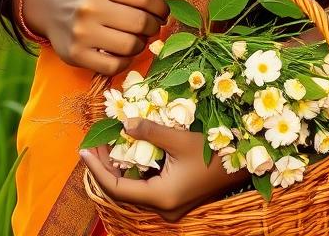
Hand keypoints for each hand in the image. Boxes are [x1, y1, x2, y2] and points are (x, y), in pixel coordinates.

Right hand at [26, 0, 180, 73]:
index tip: (162, 11)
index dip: (161, 6)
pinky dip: (126, 60)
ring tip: (136, 38)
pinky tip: (122, 51)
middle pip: (140, 22)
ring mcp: (81, 33)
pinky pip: (115, 65)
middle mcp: (89, 7)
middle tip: (151, 26)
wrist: (52, 9)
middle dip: (154, 26)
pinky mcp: (76, 55)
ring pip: (130, 45)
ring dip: (141, 44)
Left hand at [80, 117, 248, 222]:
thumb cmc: (215, 150)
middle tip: (92, 143)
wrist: (245, 163)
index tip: (83, 150)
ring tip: (106, 143)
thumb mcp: (179, 137)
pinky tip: (129, 149)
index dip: (96, 169)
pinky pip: (146, 185)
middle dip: (105, 166)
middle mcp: (162, 206)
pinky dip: (134, 168)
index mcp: (161, 197)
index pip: (116, 187)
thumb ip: (149, 131)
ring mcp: (169, 204)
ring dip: (119, 166)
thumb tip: (124, 122)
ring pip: (134, 187)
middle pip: (123, 189)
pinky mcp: (175, 197)